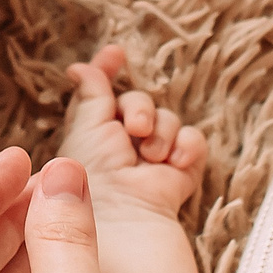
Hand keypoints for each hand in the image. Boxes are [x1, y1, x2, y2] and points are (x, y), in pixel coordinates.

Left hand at [58, 44, 205, 219]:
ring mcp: (154, 159)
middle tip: (136, 128)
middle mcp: (123, 144)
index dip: (107, 70)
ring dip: (160, 129)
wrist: (122, 219)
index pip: (102, 93)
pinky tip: (173, 162)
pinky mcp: (180, 173)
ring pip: (167, 118)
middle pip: (138, 102)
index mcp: (93, 134)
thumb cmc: (92, 176)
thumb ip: (91, 93)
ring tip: (151, 154)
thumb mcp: (85, 126)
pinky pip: (192, 140)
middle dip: (138, 108)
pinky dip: (185, 145)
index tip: (115, 53)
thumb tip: (80, 67)